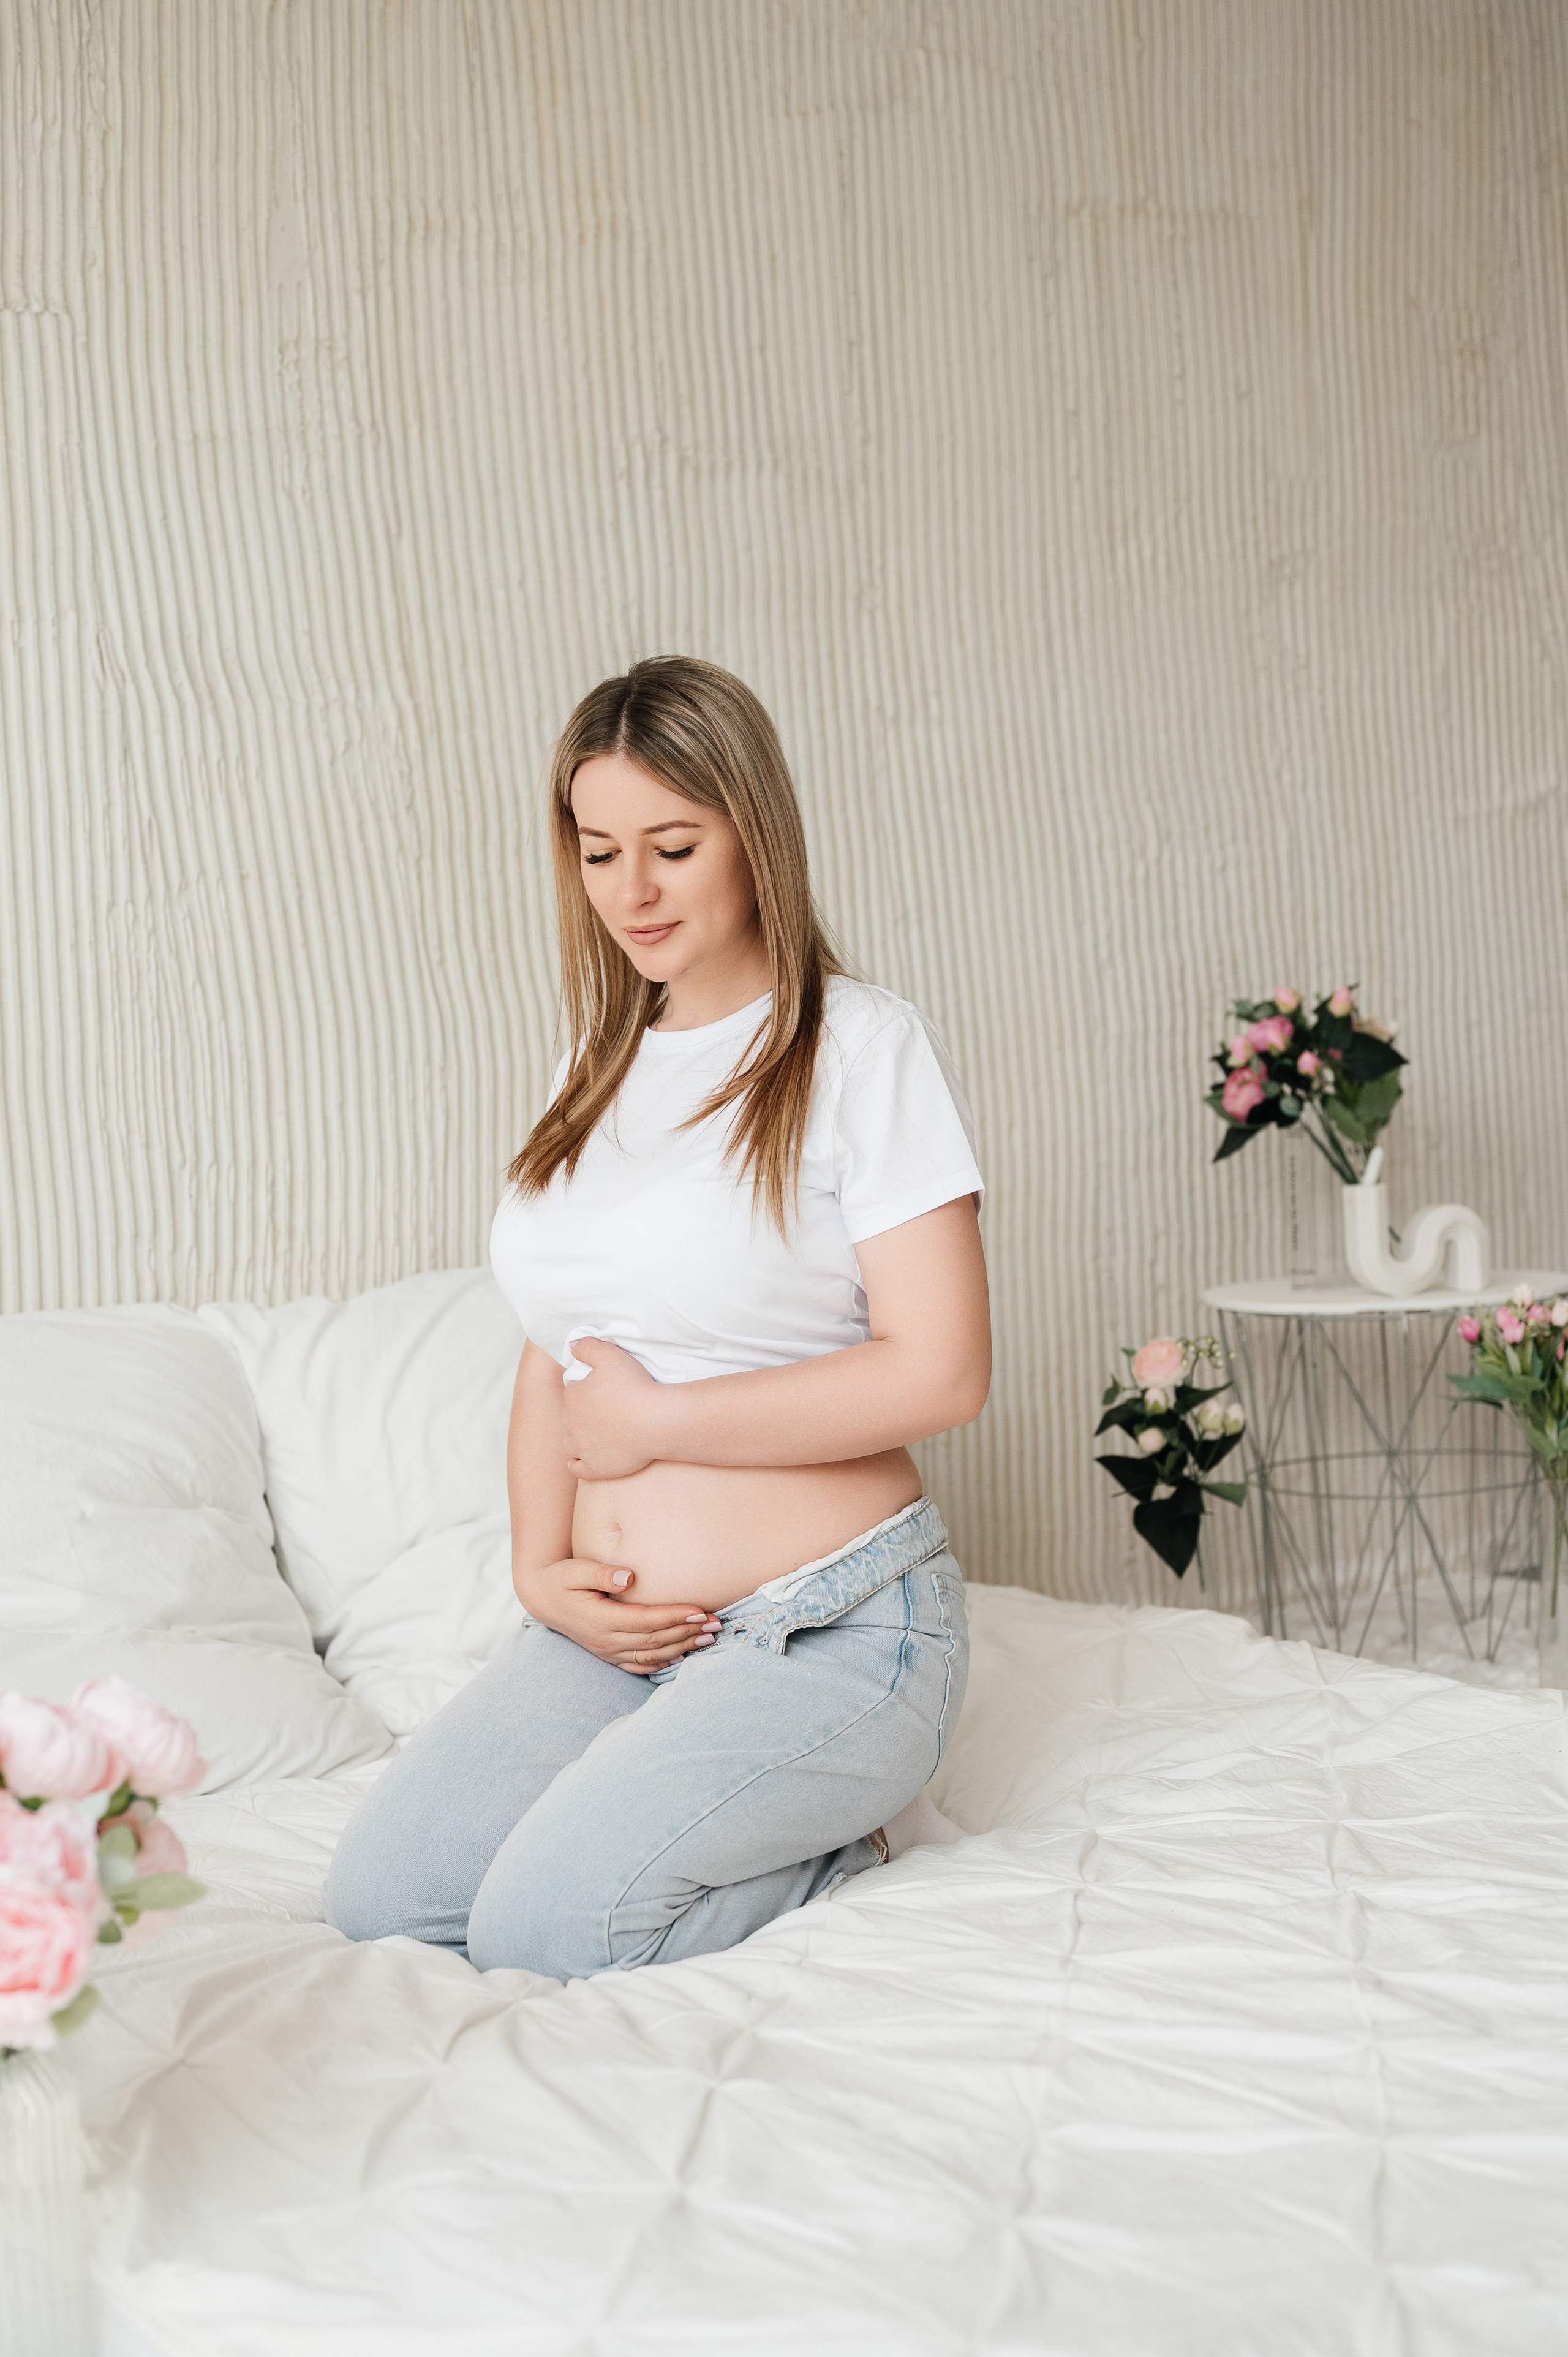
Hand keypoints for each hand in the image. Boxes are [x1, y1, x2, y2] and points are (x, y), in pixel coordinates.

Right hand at [516, 1558, 720, 1674]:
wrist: (543, 1598)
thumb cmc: (562, 1578)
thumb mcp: (575, 1570)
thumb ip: (601, 1573)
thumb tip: (629, 1576)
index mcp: (600, 1620)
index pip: (645, 1621)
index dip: (674, 1617)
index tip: (699, 1609)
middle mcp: (606, 1640)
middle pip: (654, 1640)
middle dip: (687, 1632)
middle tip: (716, 1623)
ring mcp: (608, 1651)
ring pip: (652, 1655)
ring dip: (682, 1647)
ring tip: (709, 1638)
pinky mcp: (610, 1655)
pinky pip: (640, 1666)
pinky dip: (663, 1663)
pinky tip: (683, 1655)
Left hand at [560, 1339, 668, 1479]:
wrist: (655, 1421)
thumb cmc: (635, 1386)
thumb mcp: (610, 1355)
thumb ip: (587, 1346)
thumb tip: (571, 1345)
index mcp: (574, 1396)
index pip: (573, 1391)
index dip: (587, 1388)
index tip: (603, 1389)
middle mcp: (572, 1423)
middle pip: (571, 1416)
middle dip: (582, 1412)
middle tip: (605, 1409)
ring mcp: (583, 1448)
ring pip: (570, 1442)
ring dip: (577, 1437)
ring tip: (593, 1433)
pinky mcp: (595, 1467)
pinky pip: (577, 1467)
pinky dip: (578, 1463)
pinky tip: (583, 1459)